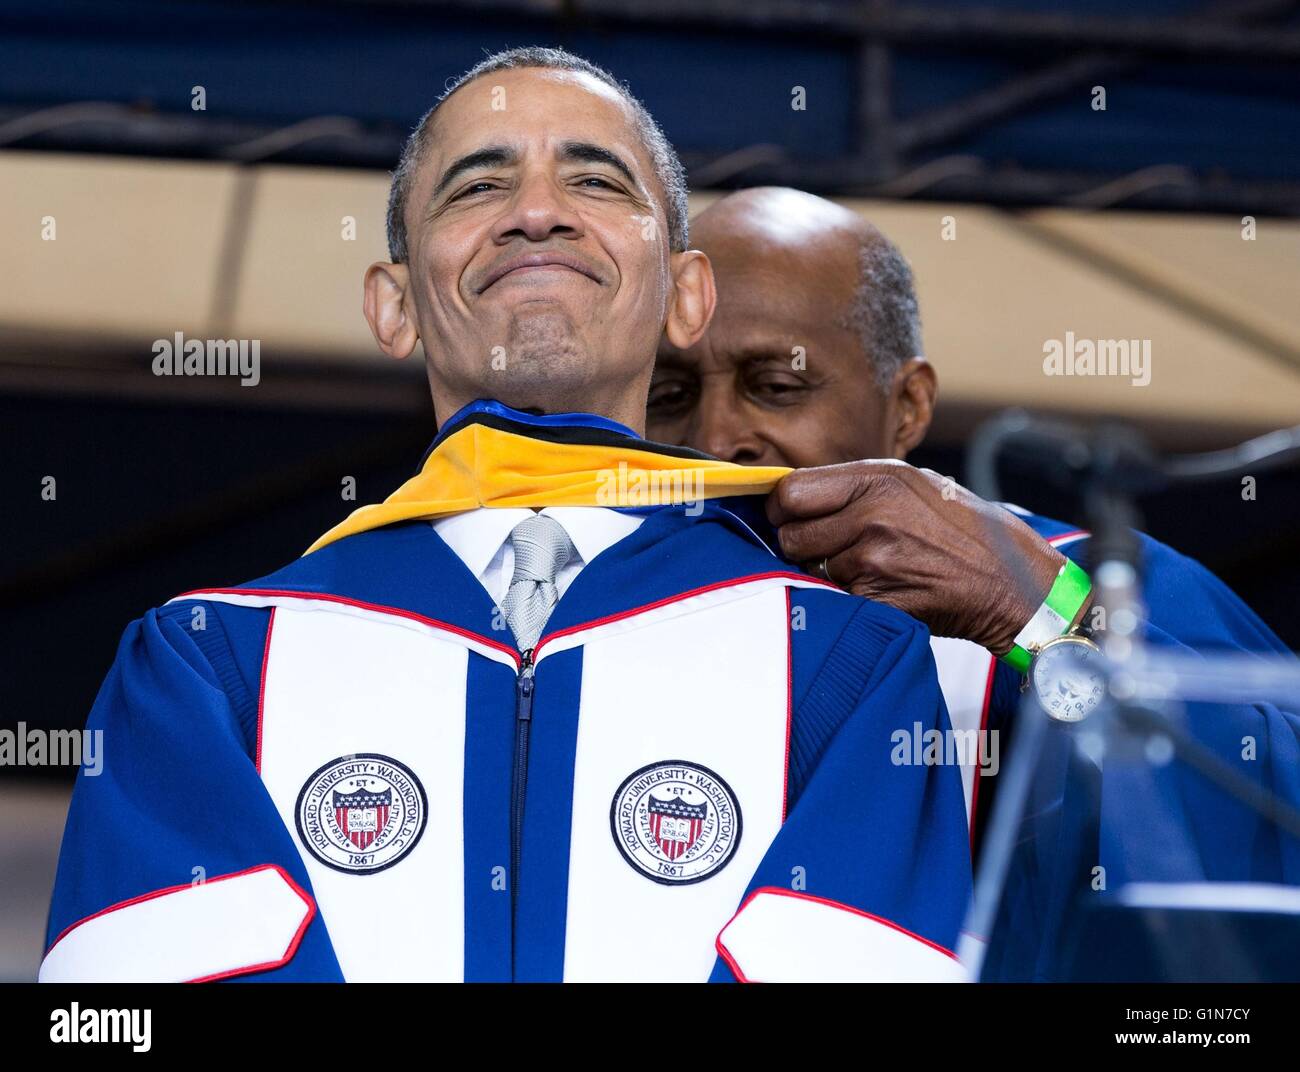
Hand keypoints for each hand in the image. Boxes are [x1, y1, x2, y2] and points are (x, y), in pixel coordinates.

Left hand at [767, 460, 1066, 655]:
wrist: (1008, 580)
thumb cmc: (958, 528)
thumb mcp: (911, 484)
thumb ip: (854, 484)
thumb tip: (793, 492)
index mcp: (877, 479)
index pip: (790, 492)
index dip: (782, 508)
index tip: (789, 516)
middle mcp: (871, 515)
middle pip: (791, 534)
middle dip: (801, 543)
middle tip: (830, 545)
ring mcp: (873, 559)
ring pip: (811, 569)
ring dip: (828, 572)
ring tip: (871, 565)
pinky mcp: (876, 598)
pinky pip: (834, 596)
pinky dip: (848, 596)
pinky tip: (882, 587)